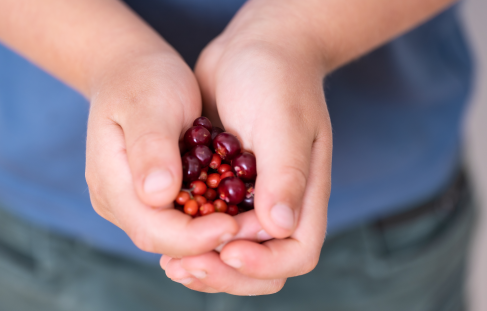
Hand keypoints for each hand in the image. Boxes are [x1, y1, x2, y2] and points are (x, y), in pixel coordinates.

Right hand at [85, 51, 238, 257]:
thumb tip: (158, 194)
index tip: (233, 225)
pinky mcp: (151, 196)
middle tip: (252, 231)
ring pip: (173, 236)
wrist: (131, 71)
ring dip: (210, 236)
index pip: (153, 229)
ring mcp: (132, 202)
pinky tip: (235, 211)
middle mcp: (118, 201)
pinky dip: (207, 219)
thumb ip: (151, 147)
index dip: (193, 237)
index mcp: (112, 182)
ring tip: (249, 224)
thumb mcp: (149, 103)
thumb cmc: (142, 80)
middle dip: (207, 243)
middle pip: (164, 241)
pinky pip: (180, 218)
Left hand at [162, 0, 332, 293]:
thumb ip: (285, 174)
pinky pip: (212, 224)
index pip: (297, 252)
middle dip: (227, 272)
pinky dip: (191, 237)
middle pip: (264, 263)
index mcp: (305, 192)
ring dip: (205, 262)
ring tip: (172, 262)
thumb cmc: (277, 78)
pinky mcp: (227, 185)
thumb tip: (279, 227)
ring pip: (235, 249)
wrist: (255, 48)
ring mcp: (254, 196)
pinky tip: (165, 232)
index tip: (228, 251)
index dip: (265, 264)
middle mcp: (282, 201)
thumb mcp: (283, 122)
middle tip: (187, 267)